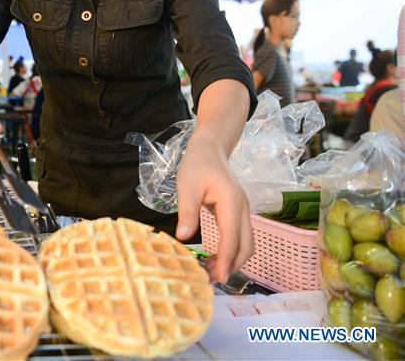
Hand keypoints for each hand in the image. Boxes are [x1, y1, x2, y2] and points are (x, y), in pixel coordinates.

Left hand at [175, 135, 252, 282]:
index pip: (232, 239)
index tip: (217, 278)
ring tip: (211, 272)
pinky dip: (231, 251)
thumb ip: (187, 212)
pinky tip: (215, 258)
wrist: (210, 148)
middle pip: (246, 246)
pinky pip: (240, 237)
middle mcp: (243, 210)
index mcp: (232, 203)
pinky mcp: (238, 213)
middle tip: (211, 280)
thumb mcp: (187, 186)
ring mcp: (243, 212)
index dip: (226, 260)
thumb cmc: (197, 165)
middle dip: (231, 266)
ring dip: (233, 260)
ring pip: (246, 244)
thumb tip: (183, 238)